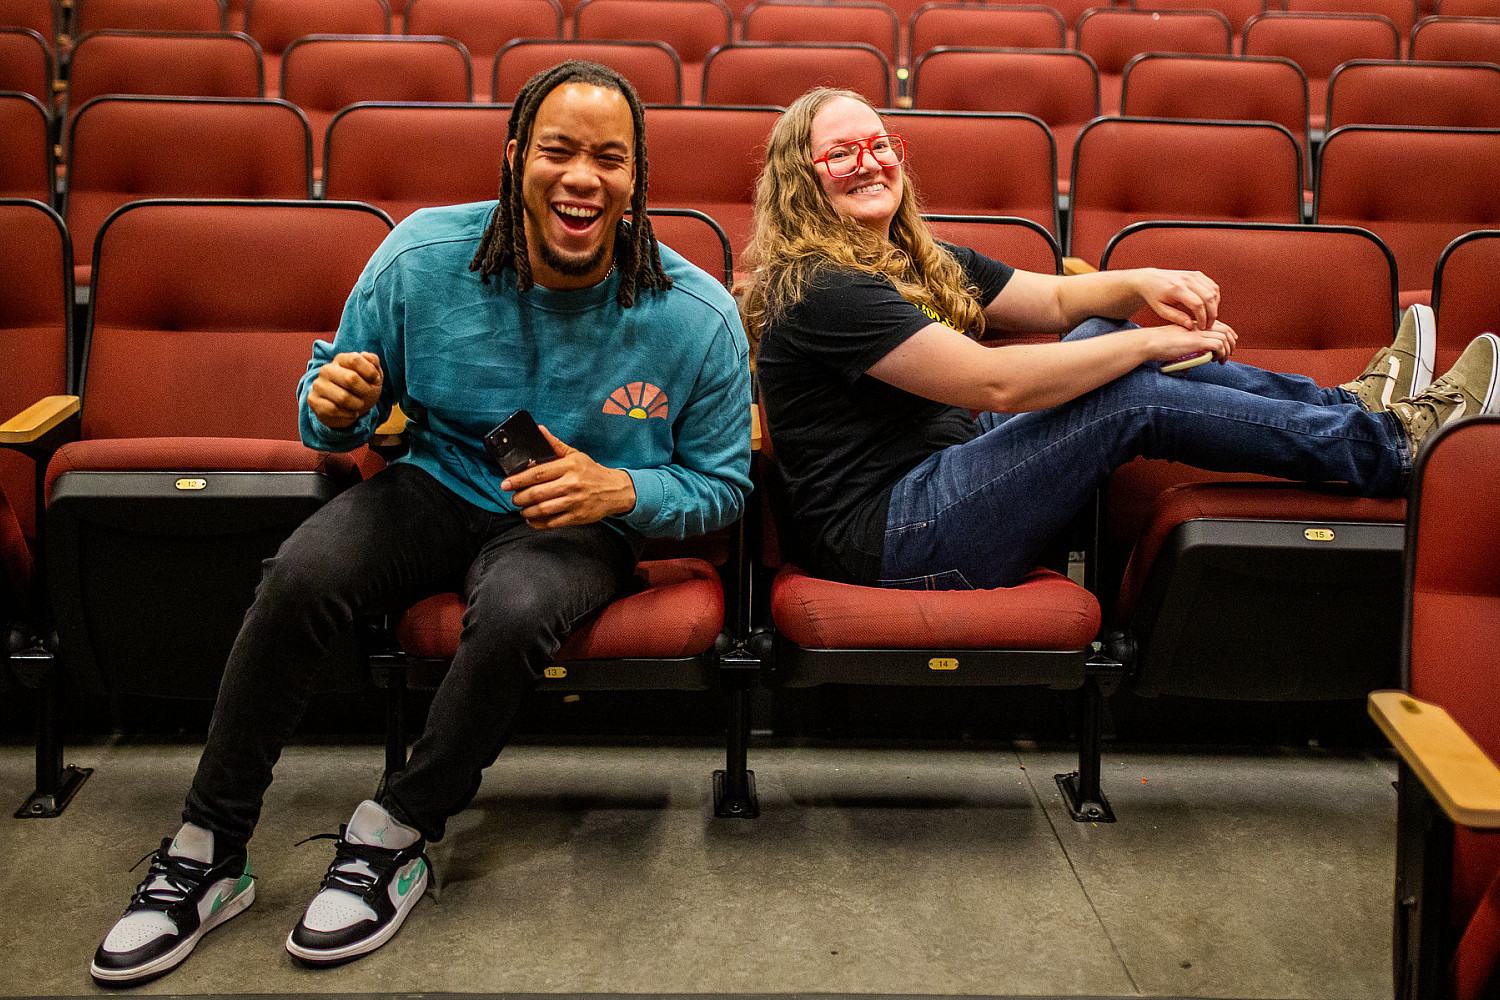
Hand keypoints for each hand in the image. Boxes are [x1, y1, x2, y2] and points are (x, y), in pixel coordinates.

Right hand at [308, 351, 382, 428]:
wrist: (349, 408)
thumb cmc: (362, 387)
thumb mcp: (373, 374)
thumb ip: (373, 362)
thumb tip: (365, 355)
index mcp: (340, 359)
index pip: (355, 359)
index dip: (370, 372)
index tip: (375, 380)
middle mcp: (326, 370)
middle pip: (351, 379)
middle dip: (365, 391)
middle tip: (367, 396)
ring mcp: (318, 385)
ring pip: (343, 397)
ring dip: (357, 405)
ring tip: (359, 405)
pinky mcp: (313, 400)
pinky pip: (334, 410)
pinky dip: (348, 415)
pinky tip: (351, 413)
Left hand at [502, 426, 636, 528]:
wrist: (615, 490)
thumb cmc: (592, 472)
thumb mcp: (575, 455)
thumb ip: (555, 445)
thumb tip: (539, 430)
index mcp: (569, 466)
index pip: (538, 473)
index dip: (519, 479)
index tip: (506, 483)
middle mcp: (571, 484)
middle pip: (537, 493)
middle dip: (519, 497)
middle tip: (513, 498)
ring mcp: (574, 502)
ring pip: (543, 509)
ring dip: (527, 511)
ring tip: (521, 509)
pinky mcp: (577, 516)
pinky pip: (552, 522)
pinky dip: (538, 523)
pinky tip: (531, 519)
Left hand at [1134, 268, 1220, 330]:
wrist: (1150, 279)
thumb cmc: (1154, 297)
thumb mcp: (1161, 310)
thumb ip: (1176, 318)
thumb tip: (1190, 326)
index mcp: (1177, 289)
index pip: (1197, 304)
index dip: (1203, 318)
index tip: (1202, 328)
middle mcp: (1187, 279)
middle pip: (1209, 297)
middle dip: (1212, 314)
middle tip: (1208, 325)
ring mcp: (1193, 275)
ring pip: (1213, 291)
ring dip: (1215, 306)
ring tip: (1209, 318)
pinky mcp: (1197, 274)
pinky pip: (1212, 286)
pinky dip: (1214, 298)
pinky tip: (1210, 307)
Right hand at [1140, 320, 1237, 364]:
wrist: (1148, 343)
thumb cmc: (1156, 346)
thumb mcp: (1174, 348)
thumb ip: (1183, 355)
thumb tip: (1187, 369)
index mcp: (1193, 325)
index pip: (1218, 325)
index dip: (1228, 333)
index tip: (1231, 342)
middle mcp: (1197, 326)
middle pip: (1224, 330)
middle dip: (1231, 342)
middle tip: (1230, 354)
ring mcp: (1197, 333)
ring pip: (1224, 338)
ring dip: (1227, 350)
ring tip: (1223, 360)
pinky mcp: (1196, 341)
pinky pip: (1218, 345)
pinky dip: (1221, 353)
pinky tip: (1215, 359)